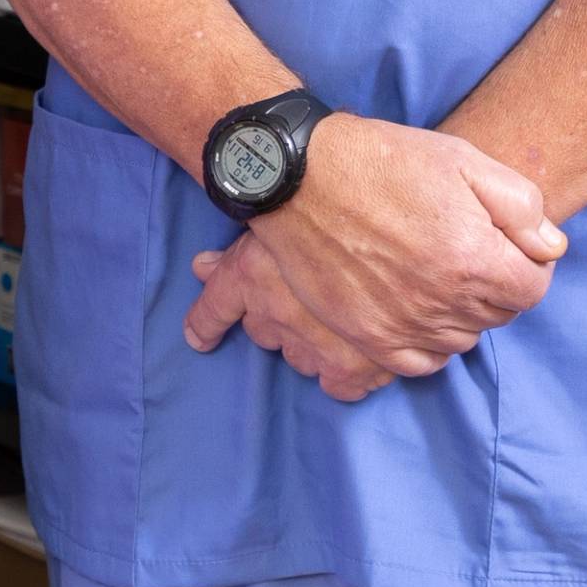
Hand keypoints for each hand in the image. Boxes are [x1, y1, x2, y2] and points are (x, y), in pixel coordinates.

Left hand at [187, 222, 408, 401]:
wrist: (388, 224)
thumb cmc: (328, 200)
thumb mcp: (277, 214)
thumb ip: (237, 250)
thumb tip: (202, 267)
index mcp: (250, 276)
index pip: (216, 306)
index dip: (204, 324)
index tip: (199, 340)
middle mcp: (276, 315)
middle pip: (264, 330)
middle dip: (277, 317)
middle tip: (303, 294)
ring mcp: (314, 345)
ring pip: (300, 357)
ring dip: (311, 342)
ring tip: (338, 317)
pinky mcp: (354, 367)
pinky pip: (341, 386)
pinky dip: (346, 374)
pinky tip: (359, 358)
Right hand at [191, 115, 562, 372]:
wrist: (301, 178)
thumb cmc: (384, 161)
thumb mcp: (463, 160)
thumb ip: (521, 205)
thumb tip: (550, 247)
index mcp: (473, 257)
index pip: (534, 288)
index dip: (530, 264)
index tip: (512, 246)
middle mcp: (443, 301)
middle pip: (499, 314)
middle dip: (498, 285)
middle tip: (473, 250)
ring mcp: (404, 325)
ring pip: (462, 340)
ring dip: (464, 312)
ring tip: (443, 274)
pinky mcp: (369, 338)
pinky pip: (421, 362)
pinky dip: (431, 342)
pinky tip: (422, 310)